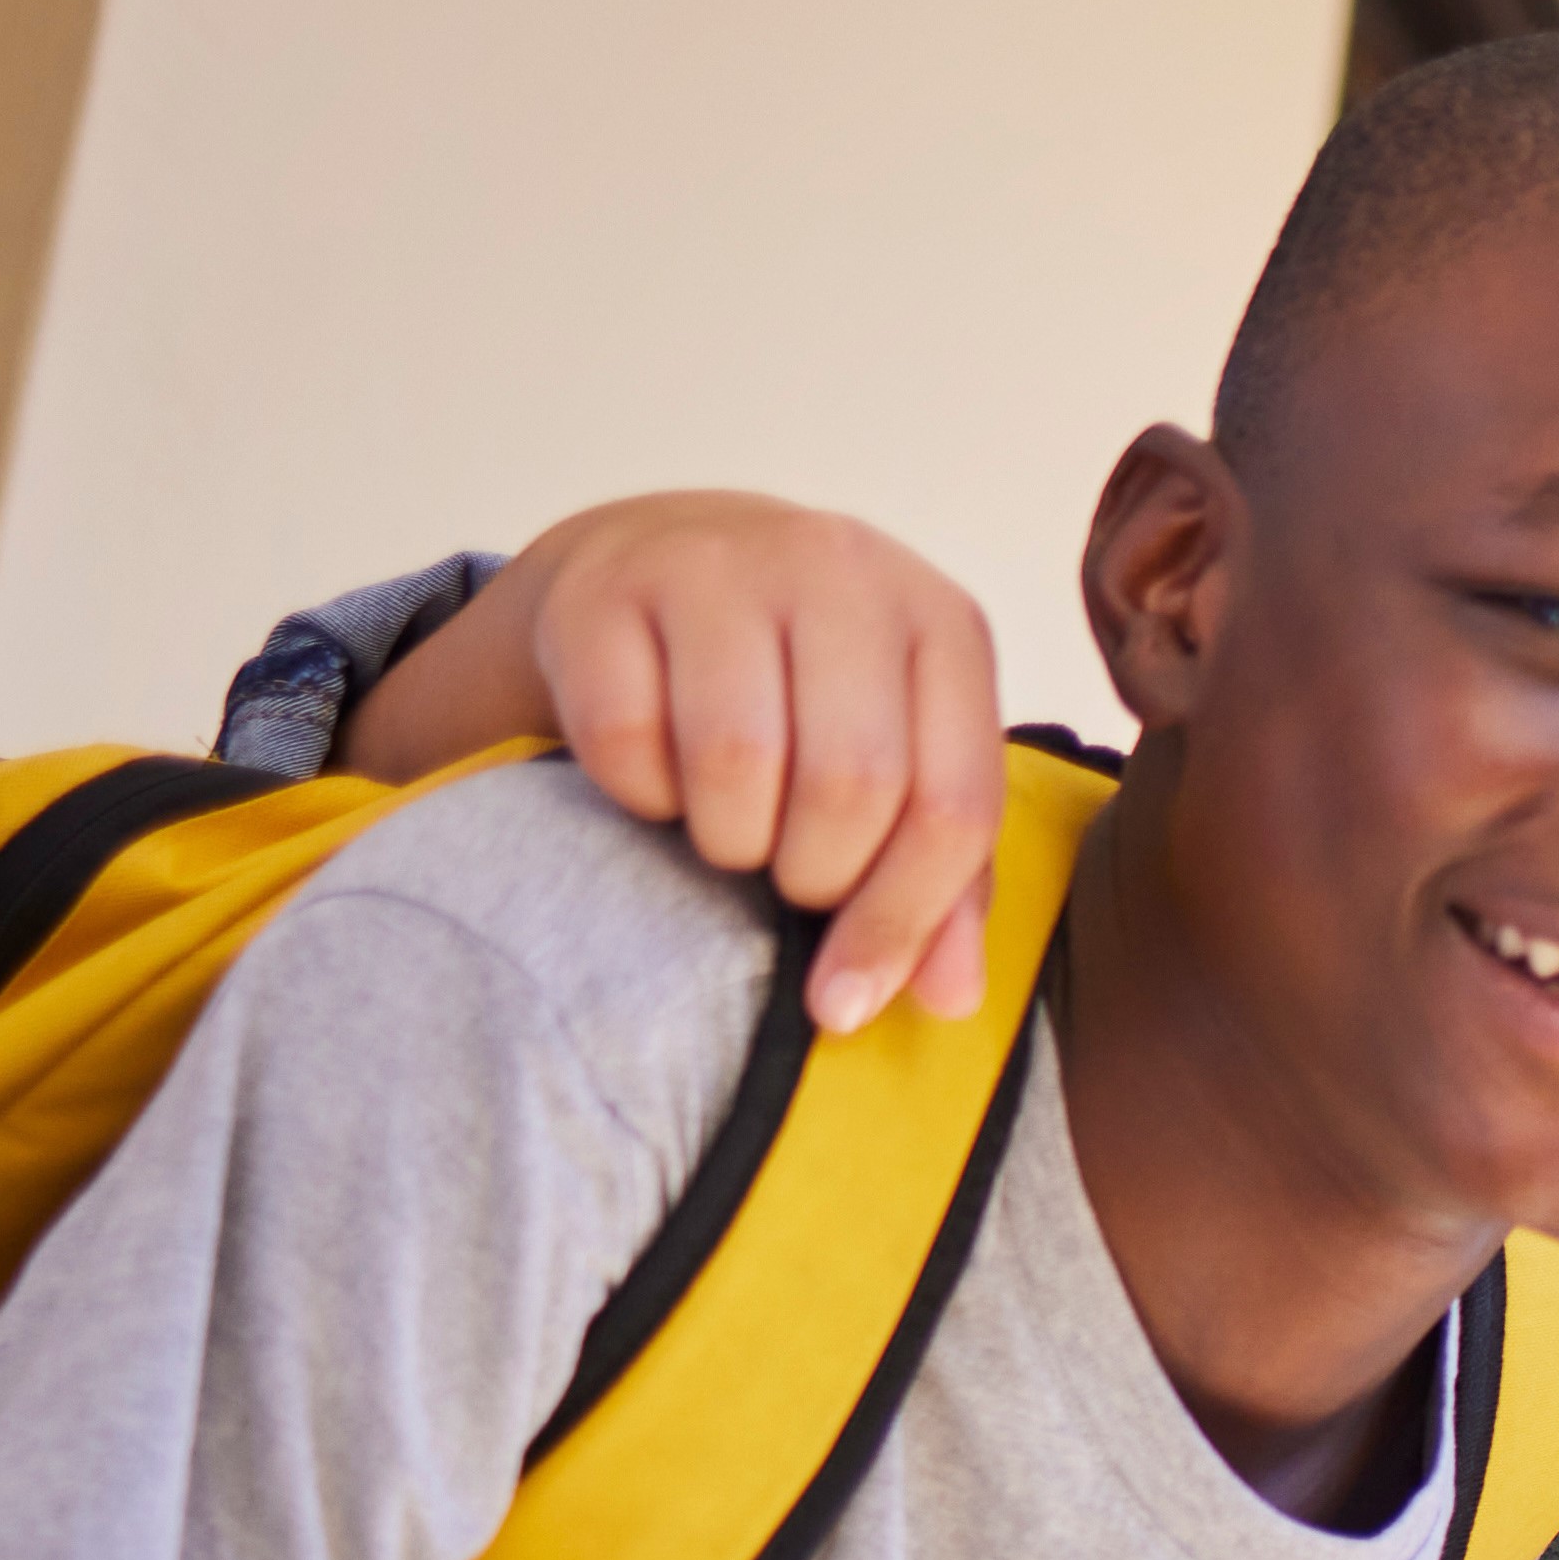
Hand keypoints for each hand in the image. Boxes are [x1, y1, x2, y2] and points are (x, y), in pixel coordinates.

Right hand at [343, 492, 1010, 1033]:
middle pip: (850, 784)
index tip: (847, 997)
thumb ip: (945, 882)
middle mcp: (840, 573)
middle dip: (813, 876)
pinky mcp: (606, 587)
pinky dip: (639, 794)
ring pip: (736, 760)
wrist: (668, 560)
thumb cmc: (809, 689)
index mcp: (942, 624)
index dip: (901, 921)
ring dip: (727, 840)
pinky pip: (624, 736)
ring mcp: (719, 566)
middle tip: (785, 878)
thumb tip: (951, 999)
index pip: (952, 804)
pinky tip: (659, 780)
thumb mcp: (903, 759)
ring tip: (731, 829)